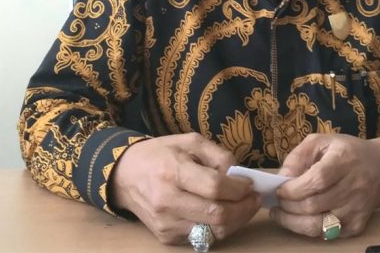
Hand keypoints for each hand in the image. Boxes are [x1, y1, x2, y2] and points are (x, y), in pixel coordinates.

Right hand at [110, 132, 261, 243]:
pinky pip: (202, 236)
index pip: (215, 188)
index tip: (250, 184)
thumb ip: (217, 155)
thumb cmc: (160, 154)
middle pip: (217, 214)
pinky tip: (224, 213)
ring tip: (245, 206)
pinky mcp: (166, 237)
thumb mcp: (189, 141)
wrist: (125, 175)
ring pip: (214, 231)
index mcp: (173, 172)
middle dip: (244, 208)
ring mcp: (166, 223)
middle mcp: (167, 201)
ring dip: (236, 220)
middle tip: (255, 198)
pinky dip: (219, 227)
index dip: (239, 188)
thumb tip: (240, 175)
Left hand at [271, 134, 379, 237]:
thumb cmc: (346, 152)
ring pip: (319, 225)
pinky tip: (300, 219)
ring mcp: (358, 209)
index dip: (294, 189)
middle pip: (315, 205)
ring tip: (281, 213)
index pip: (317, 180)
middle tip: (277, 202)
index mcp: (345, 160)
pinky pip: (327, 234)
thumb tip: (282, 178)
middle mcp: (355, 186)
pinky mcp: (358, 225)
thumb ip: (298, 156)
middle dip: (289, 206)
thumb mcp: (321, 141)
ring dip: (294, 222)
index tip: (279, 190)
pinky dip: (308, 229)